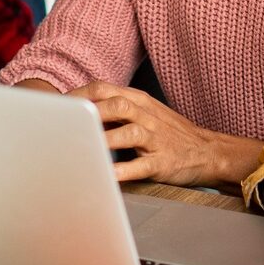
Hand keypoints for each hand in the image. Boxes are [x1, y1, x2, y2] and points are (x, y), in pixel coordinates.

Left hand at [69, 82, 257, 185]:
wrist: (208, 151)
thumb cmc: (168, 134)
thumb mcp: (144, 114)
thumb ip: (114, 112)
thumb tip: (78, 115)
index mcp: (139, 101)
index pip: (103, 89)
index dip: (77, 95)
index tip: (55, 106)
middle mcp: (147, 115)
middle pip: (115, 105)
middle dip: (87, 112)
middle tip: (62, 123)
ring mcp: (157, 138)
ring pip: (130, 132)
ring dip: (105, 138)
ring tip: (83, 145)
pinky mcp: (164, 162)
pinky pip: (143, 165)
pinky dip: (124, 170)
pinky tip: (108, 175)